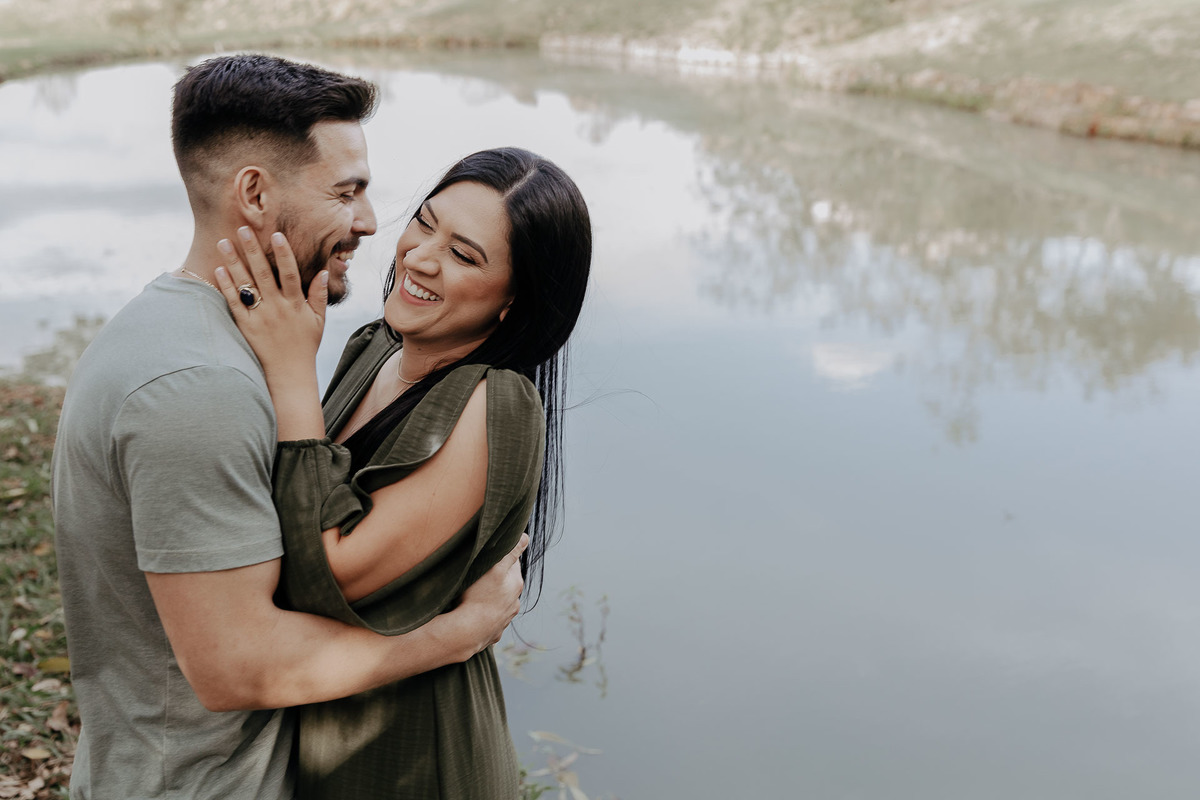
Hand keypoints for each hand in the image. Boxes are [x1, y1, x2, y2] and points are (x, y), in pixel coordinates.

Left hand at [214, 227, 326, 382]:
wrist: (290, 375)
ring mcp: (260, 317)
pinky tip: (219, 270)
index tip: (276, 234)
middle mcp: (278, 308)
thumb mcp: (319, 321)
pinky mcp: (246, 327)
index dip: (284, 253)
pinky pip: (234, 304)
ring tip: (224, 242)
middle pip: (264, 273)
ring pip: (246, 285)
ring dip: (234, 262)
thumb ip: (320, 296)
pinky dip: (227, 287)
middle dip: (253, 249)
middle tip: (242, 228)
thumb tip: (323, 273)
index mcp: (296, 304)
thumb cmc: (305, 346)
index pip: (290, 273)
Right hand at [456, 533, 527, 654]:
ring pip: (498, 604)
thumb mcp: (495, 568)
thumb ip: (511, 552)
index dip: (501, 558)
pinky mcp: (493, 633)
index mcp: (516, 585)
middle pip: (505, 585)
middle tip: (478, 576)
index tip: (489, 557)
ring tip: (473, 596)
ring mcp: (504, 620)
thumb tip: (526, 537)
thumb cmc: (478, 597)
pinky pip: (489, 621)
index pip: (512, 564)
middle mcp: (514, 603)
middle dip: (495, 579)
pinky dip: (484, 616)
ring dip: (490, 599)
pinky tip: (473, 614)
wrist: (468, 632)